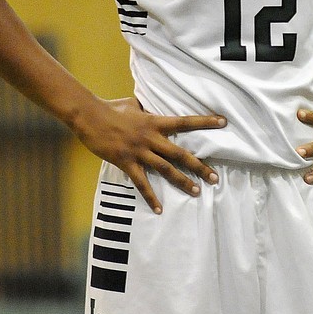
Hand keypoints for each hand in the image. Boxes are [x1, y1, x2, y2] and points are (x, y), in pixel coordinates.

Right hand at [77, 96, 226, 213]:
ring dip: (182, 182)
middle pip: (180, 154)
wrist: (89, 115)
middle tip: (215, 178)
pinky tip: (159, 209)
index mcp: (154, 122)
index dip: (205, 122)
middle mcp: (151, 138)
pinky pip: (141, 183)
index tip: (224, 122)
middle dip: (199, 166)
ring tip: (197, 192)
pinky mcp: (126, 162)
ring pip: (165, 169)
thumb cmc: (110, 107)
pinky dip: (151, 197)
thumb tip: (148, 106)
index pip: (185, 121)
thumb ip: (145, 109)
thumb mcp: (132, 104)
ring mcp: (139, 151)